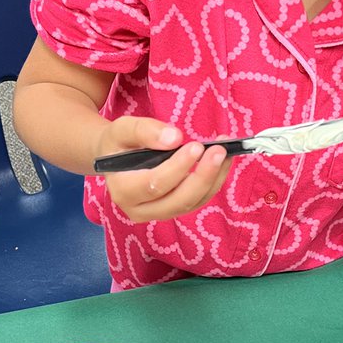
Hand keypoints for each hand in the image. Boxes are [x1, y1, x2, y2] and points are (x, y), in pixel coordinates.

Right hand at [95, 118, 231, 222]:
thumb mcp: (123, 130)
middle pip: (177, 201)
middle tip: (219, 150)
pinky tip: (223, 160)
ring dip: (213, 178)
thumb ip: (145, 131)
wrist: (117, 159)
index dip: (177, 168)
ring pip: (191, 203)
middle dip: (202, 176)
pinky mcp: (174, 209)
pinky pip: (198, 200)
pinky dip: (214, 181)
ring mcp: (158, 213)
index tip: (195, 146)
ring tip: (225, 151)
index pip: (154, 185)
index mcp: (123, 191)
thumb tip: (175, 138)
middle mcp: (139, 209)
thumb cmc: (119, 143)